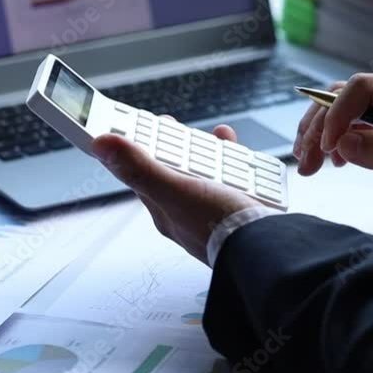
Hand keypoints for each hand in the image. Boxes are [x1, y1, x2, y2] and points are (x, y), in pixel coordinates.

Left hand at [92, 122, 261, 264]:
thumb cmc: (222, 227)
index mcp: (164, 210)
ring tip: (212, 135)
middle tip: (169, 124)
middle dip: (172, 145)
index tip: (133, 123)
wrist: (270, 250)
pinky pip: (232, 178)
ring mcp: (213, 212)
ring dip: (205, 150)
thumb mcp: (176, 190)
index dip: (135, 147)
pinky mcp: (239, 209)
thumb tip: (101, 145)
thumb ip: (140, 168)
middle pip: (172, 169)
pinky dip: (233, 160)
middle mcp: (186, 213)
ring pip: (203, 172)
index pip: (140, 173)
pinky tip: (235, 150)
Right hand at [294, 72, 372, 218]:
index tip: (325, 148)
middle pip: (345, 96)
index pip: (362, 88)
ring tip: (309, 165)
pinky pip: (356, 123)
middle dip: (320, 126)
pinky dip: (338, 140)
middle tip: (306, 162)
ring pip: (345, 109)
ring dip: (322, 133)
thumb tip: (344, 141)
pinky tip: (335, 162)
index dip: (336, 114)